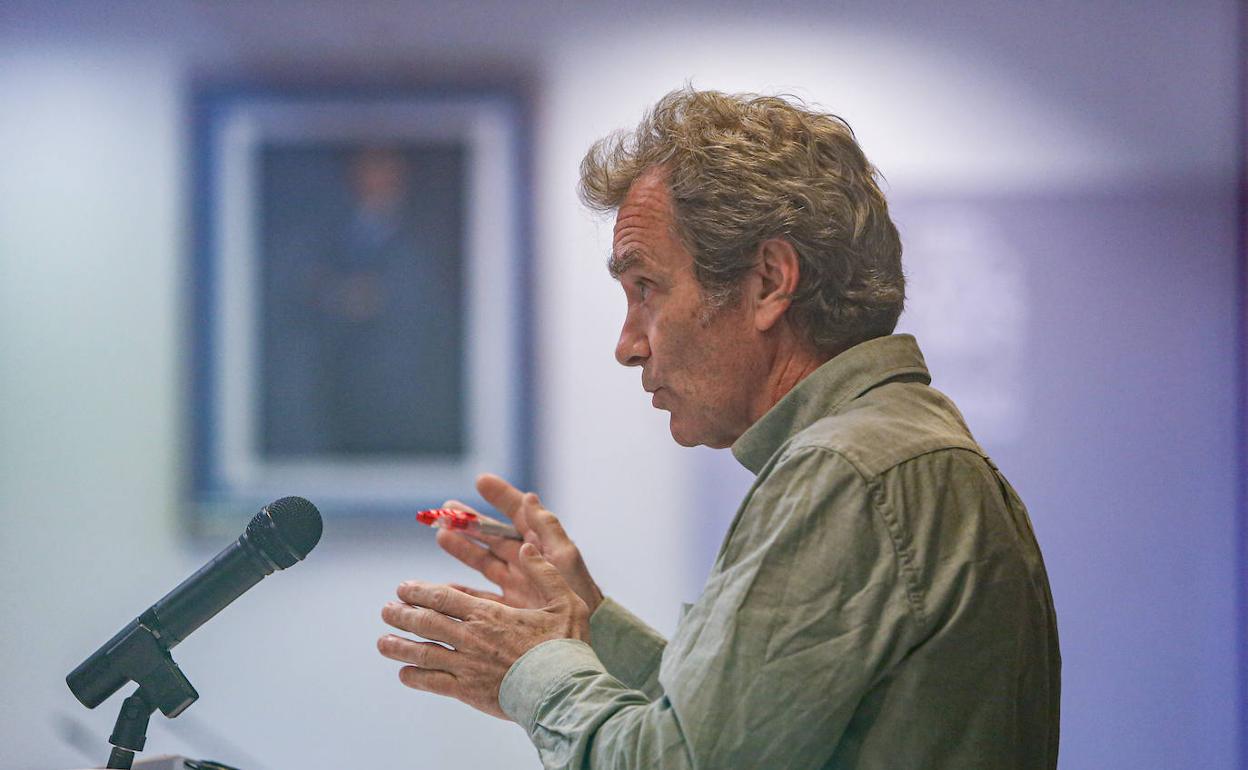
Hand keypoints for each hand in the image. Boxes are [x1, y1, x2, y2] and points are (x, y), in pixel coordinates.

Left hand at [378, 542, 590, 718]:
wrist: (563, 693)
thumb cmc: (567, 647)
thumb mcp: (565, 601)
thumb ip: (544, 572)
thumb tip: (527, 547)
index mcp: (489, 614)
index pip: (444, 597)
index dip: (420, 591)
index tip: (403, 588)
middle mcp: (471, 638)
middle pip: (427, 622)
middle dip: (403, 614)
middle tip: (386, 610)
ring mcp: (467, 666)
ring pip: (423, 652)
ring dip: (399, 645)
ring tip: (382, 642)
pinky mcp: (468, 692)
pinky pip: (434, 683)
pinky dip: (416, 677)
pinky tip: (404, 674)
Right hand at [436, 473, 603, 612]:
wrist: (585, 634)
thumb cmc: (580, 594)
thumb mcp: (565, 557)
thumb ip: (547, 528)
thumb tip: (530, 497)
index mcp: (540, 544)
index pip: (518, 514)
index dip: (501, 496)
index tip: (481, 480)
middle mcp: (526, 561)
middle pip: (493, 535)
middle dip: (469, 522)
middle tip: (444, 509)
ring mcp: (516, 583)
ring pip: (483, 560)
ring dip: (462, 547)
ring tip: (440, 533)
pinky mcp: (509, 608)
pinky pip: (480, 595)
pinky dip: (462, 590)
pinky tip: (444, 585)